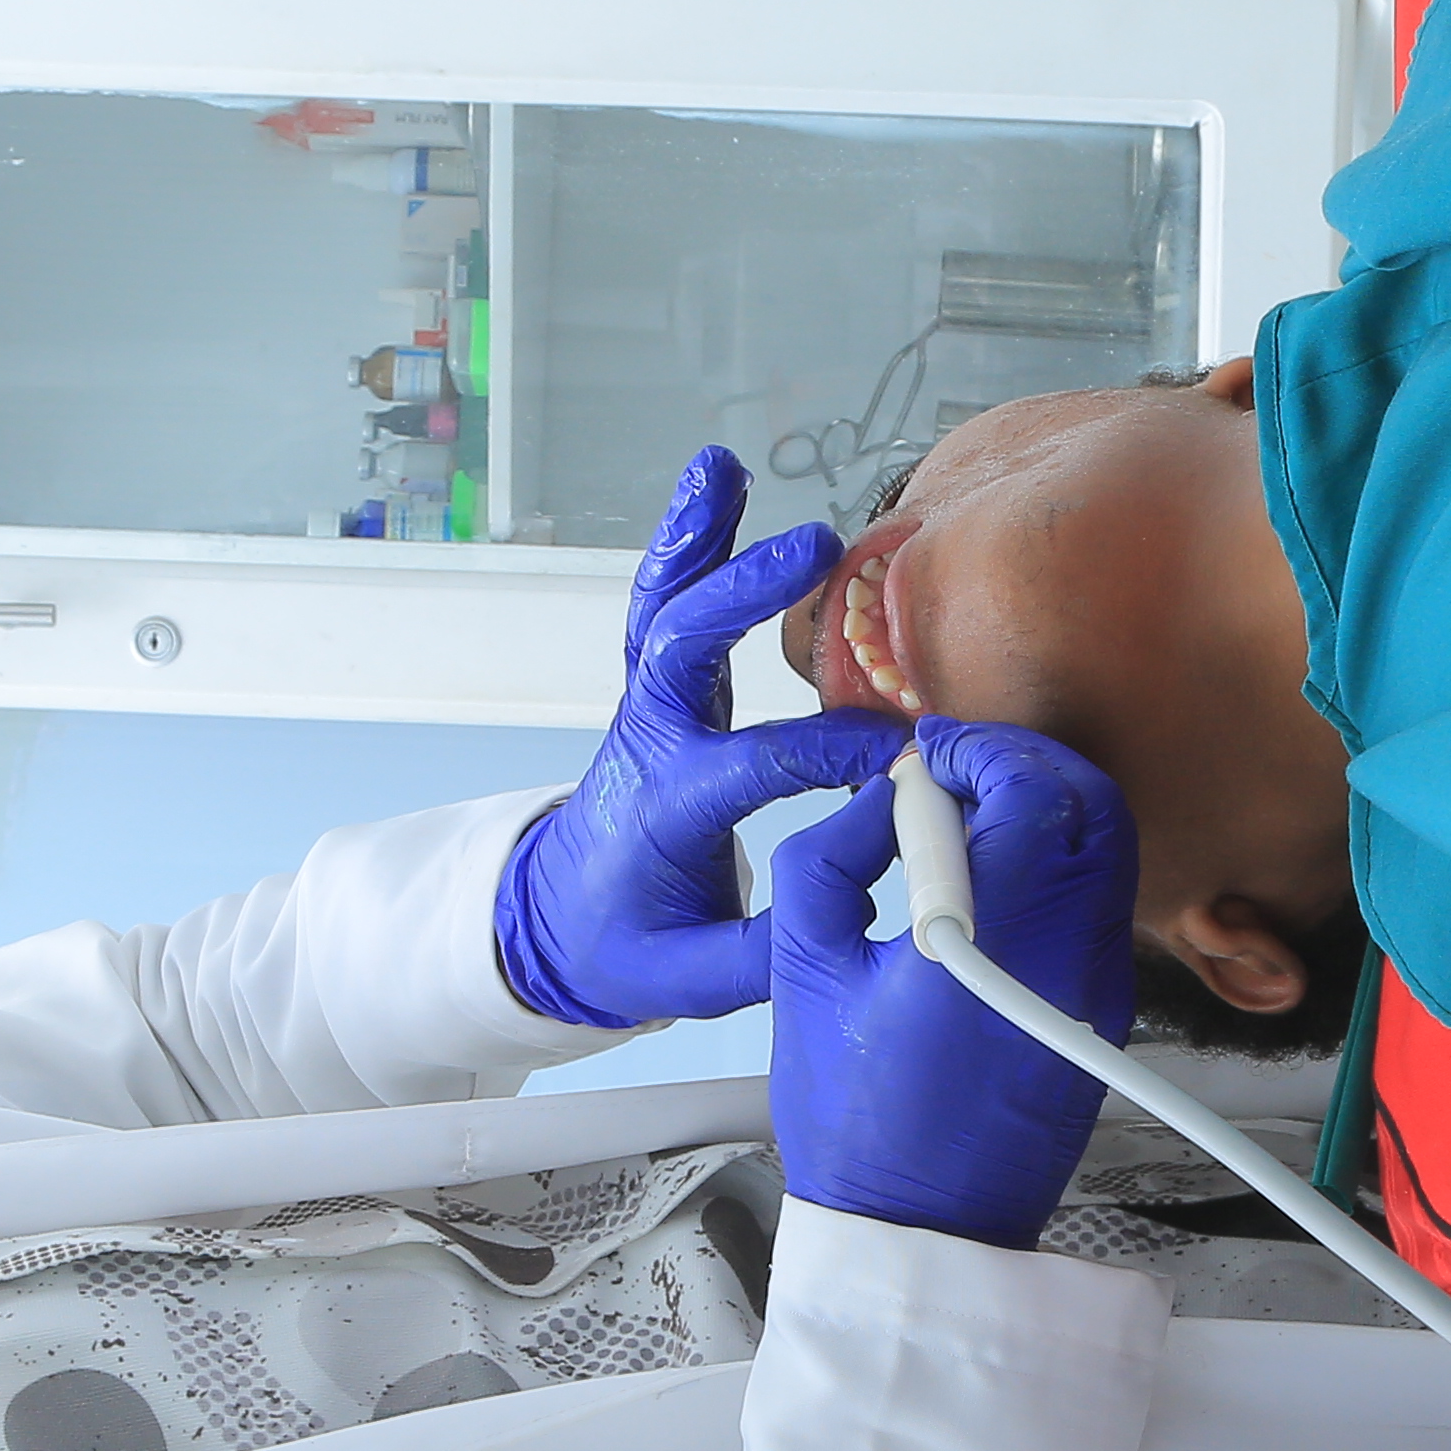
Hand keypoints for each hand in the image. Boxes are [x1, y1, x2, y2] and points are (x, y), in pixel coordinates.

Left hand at [495, 449, 908, 1031]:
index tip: (896, 751)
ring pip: (664, 609)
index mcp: (663, 810)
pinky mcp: (662, 693)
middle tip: (809, 548)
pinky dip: (689, 542)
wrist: (553, 924)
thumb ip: (765, 956)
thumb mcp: (686, 981)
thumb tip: (850, 908)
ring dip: (694, 539)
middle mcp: (649, 744)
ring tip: (721, 469)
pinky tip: (715, 481)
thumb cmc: (621, 946)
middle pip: (681, 651)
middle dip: (740, 595)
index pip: (750, 765)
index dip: (825, 751)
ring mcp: (651, 709)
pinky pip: (668, 605)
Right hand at [764, 719, 1140, 1246]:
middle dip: (1021, 764)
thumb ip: (831, 857)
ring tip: (969, 823)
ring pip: (1106, 849)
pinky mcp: (1104, 1009)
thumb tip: (877, 799)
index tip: (923, 759)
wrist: (923, 1230)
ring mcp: (1099, 985)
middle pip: (1090, 804)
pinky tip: (992, 882)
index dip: (973, 751)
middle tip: (954, 774)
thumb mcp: (803, 970)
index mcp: (995, 938)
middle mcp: (1068, 954)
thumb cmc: (859, 1123)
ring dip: (1045, 809)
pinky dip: (1055, 863)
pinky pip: (1097, 902)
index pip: (1028, 790)